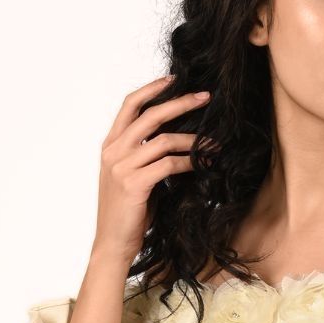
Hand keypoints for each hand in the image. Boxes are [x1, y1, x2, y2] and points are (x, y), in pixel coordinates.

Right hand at [93, 73, 211, 266]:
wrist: (113, 243)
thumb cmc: (128, 212)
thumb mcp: (132, 175)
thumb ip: (145, 155)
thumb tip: (175, 138)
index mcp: (110, 145)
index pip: (129, 105)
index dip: (152, 89)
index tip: (174, 80)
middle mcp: (113, 151)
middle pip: (150, 115)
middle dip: (180, 103)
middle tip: (206, 97)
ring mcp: (121, 167)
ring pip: (163, 140)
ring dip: (193, 140)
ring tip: (213, 142)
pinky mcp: (134, 184)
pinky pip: (168, 165)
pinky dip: (189, 162)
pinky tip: (202, 164)